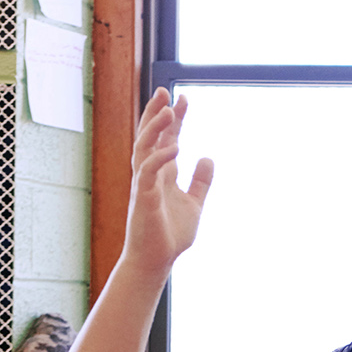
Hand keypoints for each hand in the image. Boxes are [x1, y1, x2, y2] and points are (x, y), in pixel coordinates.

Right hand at [122, 89, 213, 277]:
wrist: (157, 260)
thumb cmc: (171, 234)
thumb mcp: (194, 203)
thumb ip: (200, 182)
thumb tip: (207, 158)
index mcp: (162, 174)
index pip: (167, 140)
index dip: (174, 120)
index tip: (183, 99)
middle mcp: (150, 175)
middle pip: (149, 137)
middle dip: (156, 114)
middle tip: (165, 91)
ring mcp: (144, 185)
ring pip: (143, 149)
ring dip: (154, 130)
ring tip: (169, 111)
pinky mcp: (144, 198)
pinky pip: (148, 172)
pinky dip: (159, 158)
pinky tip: (175, 147)